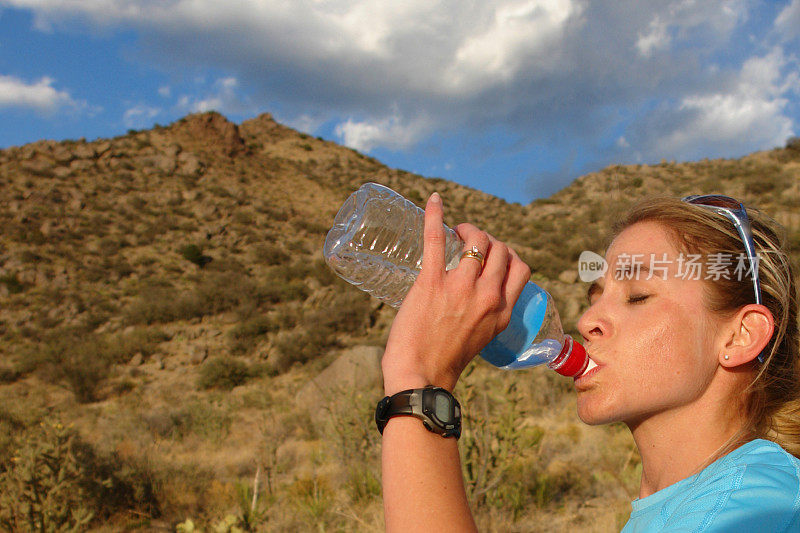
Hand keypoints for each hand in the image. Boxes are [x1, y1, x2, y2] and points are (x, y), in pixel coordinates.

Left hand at [381, 192, 530, 394]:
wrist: (421, 377)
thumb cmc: (444, 361)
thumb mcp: (481, 338)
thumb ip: (485, 315)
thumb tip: (474, 298)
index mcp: (502, 311)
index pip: (520, 268)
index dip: (508, 254)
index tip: (492, 255)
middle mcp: (488, 295)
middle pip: (500, 249)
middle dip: (488, 238)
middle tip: (469, 241)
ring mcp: (461, 287)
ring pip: (478, 240)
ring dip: (469, 229)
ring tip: (456, 231)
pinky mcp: (431, 282)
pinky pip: (436, 239)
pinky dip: (435, 216)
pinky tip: (433, 201)